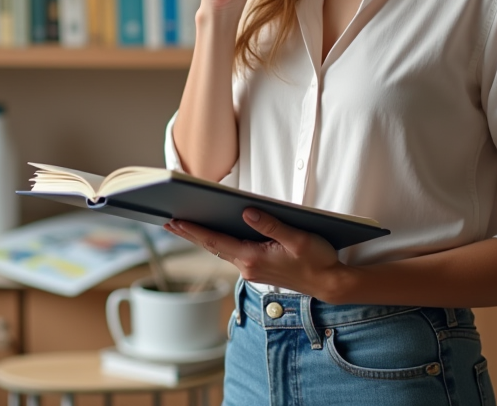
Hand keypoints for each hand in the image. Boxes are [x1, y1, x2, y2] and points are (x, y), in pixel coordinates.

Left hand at [164, 208, 344, 301]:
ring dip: (202, 238)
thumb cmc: (317, 260)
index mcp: (253, 259)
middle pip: (213, 247)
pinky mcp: (258, 269)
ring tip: (184, 224)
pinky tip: (214, 233)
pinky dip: (218, 242)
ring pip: (221, 251)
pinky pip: (232, 253)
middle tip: (168, 220)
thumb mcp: (298, 238)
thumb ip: (271, 225)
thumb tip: (247, 212)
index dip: (194, 231)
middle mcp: (248, 267)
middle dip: (190, 233)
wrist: (329, 284)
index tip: (175, 221)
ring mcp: (252, 270)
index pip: (216, 242)